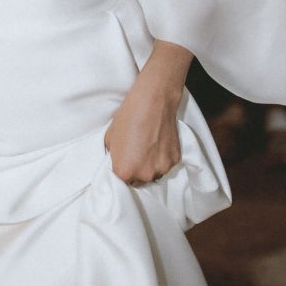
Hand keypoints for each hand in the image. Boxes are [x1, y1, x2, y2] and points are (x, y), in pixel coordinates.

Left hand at [105, 55, 184, 184]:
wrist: (152, 102)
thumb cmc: (128, 118)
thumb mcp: (109, 140)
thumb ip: (114, 157)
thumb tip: (117, 162)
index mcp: (124, 172)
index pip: (121, 183)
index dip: (122, 171)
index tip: (124, 163)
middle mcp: (144, 175)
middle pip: (139, 182)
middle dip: (136, 171)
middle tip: (136, 154)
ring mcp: (162, 168)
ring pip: (154, 174)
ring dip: (150, 166)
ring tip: (148, 148)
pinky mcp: (175, 160)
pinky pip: (166, 164)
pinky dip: (162, 158)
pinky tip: (158, 143)